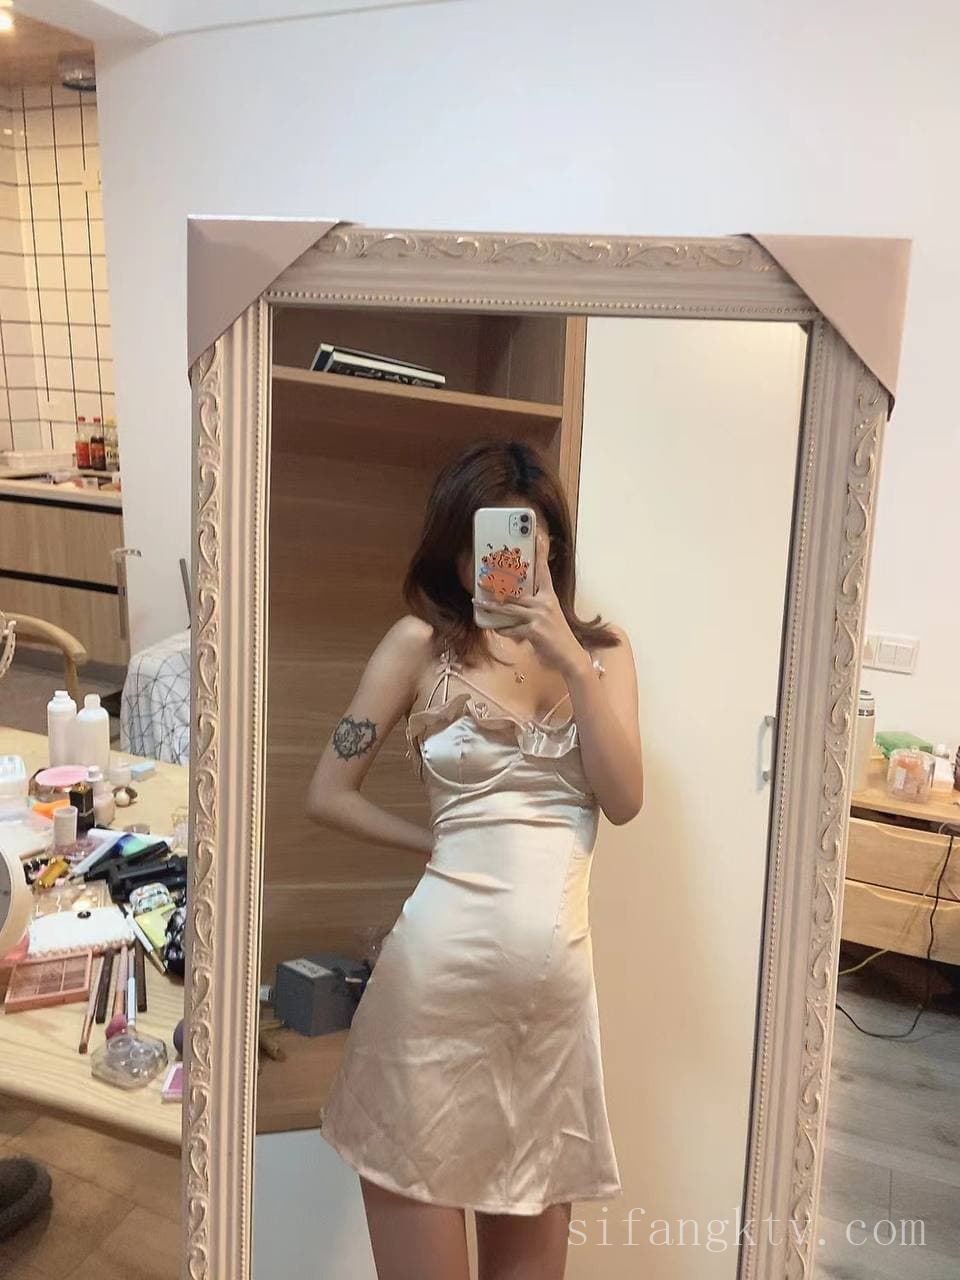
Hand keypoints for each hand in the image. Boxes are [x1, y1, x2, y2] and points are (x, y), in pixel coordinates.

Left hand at [474, 531, 590, 678]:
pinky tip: (496, 629)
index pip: (544, 571)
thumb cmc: (556, 637)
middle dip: (496, 584)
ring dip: (490, 605)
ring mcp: (540, 616)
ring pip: (509, 607)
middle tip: (481, 578)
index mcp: (549, 596)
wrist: (570, 656)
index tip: (538, 536)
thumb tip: (509, 606)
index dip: (541, 553)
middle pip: (516, 589)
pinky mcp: (535, 630)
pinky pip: (511, 628)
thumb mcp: (547, 617)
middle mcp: (545, 603)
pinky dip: (502, 630)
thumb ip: (532, 609)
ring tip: (477, 601)